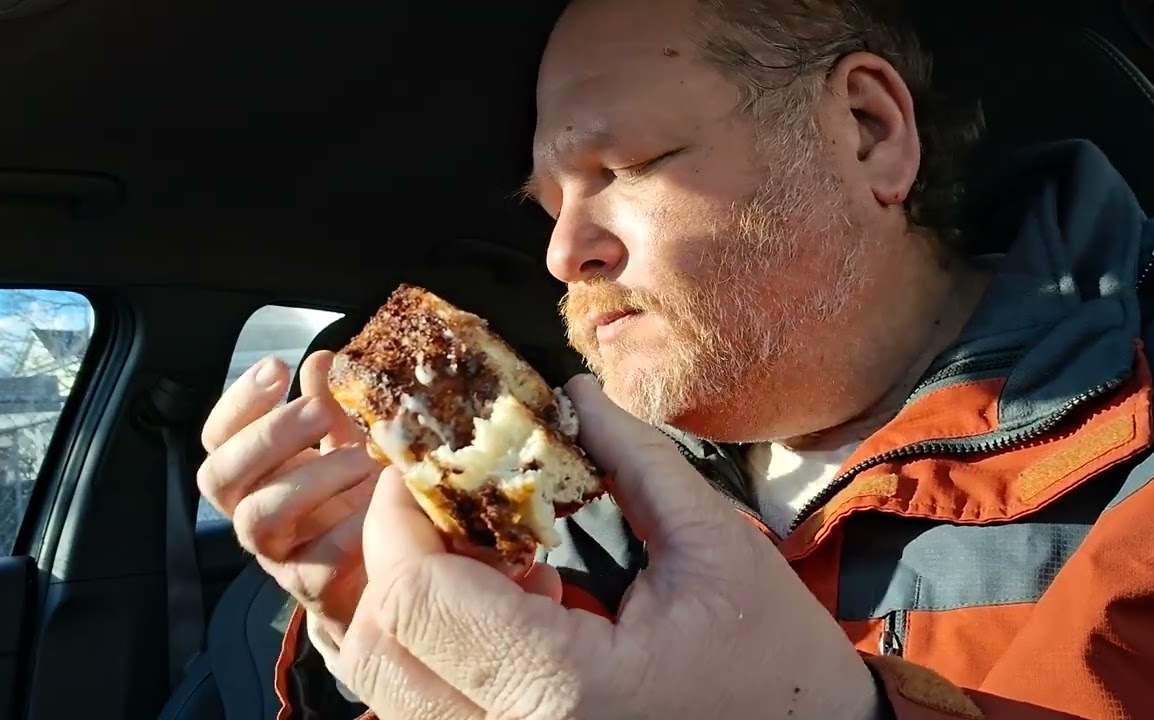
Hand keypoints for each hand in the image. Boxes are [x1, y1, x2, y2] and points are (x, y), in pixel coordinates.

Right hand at [197, 351, 377, 653]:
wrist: (380, 576)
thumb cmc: (352, 501)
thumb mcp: (341, 446)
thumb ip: (327, 407)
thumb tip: (323, 359)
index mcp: (254, 473)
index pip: (219, 436)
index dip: (239, 401)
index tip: (277, 367)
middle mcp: (252, 512)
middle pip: (220, 477)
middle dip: (266, 437)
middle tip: (317, 410)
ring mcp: (276, 554)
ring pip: (258, 518)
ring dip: (307, 480)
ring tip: (361, 459)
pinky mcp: (310, 587)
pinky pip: (314, 563)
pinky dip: (347, 529)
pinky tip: (378, 504)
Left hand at [333, 375, 881, 719]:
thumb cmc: (776, 663)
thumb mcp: (712, 546)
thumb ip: (631, 460)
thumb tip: (574, 395)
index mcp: (562, 689)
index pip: (416, 594)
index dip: (400, 514)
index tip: (425, 463)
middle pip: (376, 648)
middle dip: (394, 560)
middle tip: (448, 503)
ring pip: (390, 683)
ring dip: (414, 605)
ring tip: (502, 561)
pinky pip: (429, 703)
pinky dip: (442, 646)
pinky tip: (519, 607)